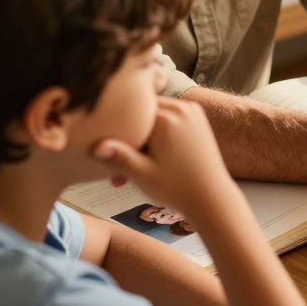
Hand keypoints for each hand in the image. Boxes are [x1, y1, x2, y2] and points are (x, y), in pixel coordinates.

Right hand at [92, 98, 238, 214]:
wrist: (211, 197)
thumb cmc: (176, 189)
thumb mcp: (143, 175)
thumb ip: (119, 157)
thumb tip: (95, 147)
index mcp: (167, 117)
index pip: (129, 111)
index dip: (117, 132)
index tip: (113, 159)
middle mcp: (181, 107)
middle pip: (142, 112)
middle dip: (131, 135)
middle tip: (121, 169)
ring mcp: (192, 111)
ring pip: (154, 115)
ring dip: (144, 135)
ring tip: (138, 164)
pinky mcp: (197, 118)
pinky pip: (169, 118)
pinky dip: (158, 133)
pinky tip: (152, 156)